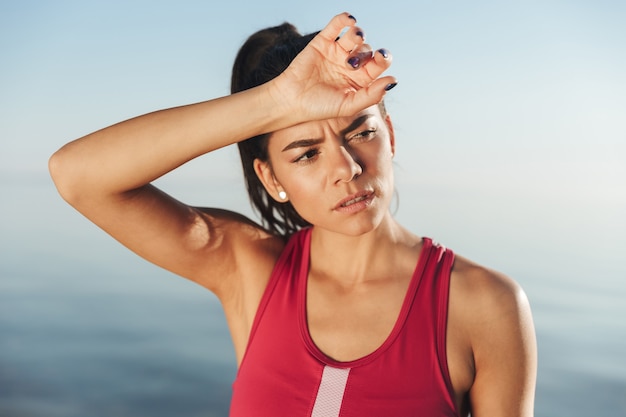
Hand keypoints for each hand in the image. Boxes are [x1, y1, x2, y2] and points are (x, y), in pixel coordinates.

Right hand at [268, 12, 395, 122]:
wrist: (292, 100)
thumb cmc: (320, 107)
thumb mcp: (349, 105)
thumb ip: (372, 95)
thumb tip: (393, 80)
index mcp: (360, 80)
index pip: (378, 65)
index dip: (383, 58)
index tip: (381, 58)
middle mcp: (350, 64)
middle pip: (367, 50)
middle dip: (364, 54)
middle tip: (351, 64)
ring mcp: (337, 52)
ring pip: (355, 36)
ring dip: (357, 36)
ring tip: (351, 44)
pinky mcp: (322, 42)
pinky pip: (336, 25)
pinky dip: (344, 19)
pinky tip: (350, 20)